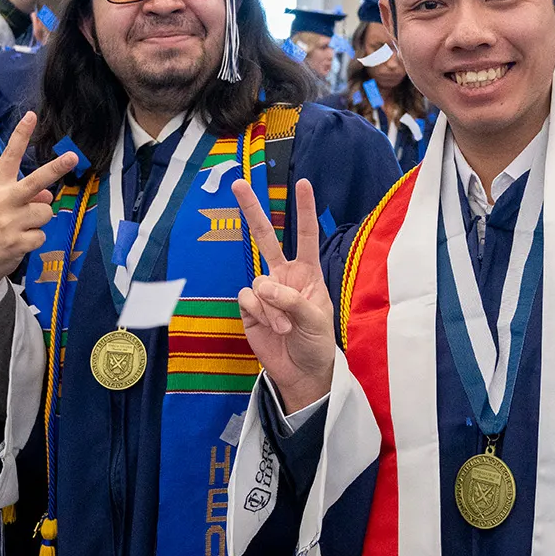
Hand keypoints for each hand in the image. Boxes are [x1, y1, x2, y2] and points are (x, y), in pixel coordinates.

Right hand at [0, 112, 76, 312]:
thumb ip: (23, 197)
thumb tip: (49, 196)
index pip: (9, 156)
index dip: (20, 135)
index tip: (31, 115)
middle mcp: (2, 201)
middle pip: (36, 181)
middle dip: (56, 167)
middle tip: (73, 156)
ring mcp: (10, 222)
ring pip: (46, 212)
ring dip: (38, 221)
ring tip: (19, 229)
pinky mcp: (18, 242)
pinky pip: (42, 235)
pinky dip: (34, 240)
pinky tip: (18, 244)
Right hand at [231, 178, 334, 413]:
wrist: (301, 372)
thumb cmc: (317, 343)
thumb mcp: (316, 319)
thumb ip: (292, 299)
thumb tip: (262, 286)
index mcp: (307, 273)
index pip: (305, 236)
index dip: (304, 210)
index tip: (302, 183)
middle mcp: (283, 276)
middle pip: (265, 238)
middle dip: (252, 211)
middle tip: (238, 183)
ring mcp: (264, 291)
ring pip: (258, 282)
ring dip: (272, 306)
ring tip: (286, 326)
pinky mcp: (249, 308)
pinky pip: (247, 300)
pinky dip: (260, 313)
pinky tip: (272, 327)